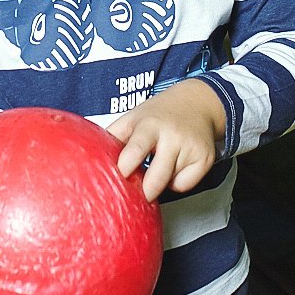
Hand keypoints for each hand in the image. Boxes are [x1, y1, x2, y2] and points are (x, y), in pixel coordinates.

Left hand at [108, 80, 226, 201]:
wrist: (198, 102)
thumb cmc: (159, 113)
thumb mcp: (133, 117)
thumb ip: (113, 135)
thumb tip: (89, 157)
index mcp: (150, 125)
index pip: (136, 149)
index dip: (126, 166)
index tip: (118, 177)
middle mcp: (172, 136)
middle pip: (157, 177)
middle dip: (145, 191)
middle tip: (137, 193)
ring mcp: (191, 148)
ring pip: (170, 183)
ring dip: (160, 182)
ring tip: (159, 163)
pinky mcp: (206, 159)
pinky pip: (185, 185)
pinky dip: (178, 182)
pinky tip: (176, 165)